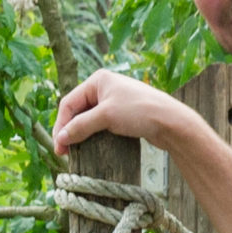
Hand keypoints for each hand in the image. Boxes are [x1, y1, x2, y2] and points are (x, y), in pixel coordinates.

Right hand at [53, 70, 181, 153]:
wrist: (172, 122)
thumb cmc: (140, 111)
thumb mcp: (106, 116)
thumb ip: (81, 126)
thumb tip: (61, 138)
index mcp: (98, 80)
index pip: (69, 102)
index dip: (61, 125)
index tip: (60, 146)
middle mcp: (105, 88)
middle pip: (77, 111)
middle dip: (69, 130)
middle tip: (65, 152)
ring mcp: (114, 101)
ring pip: (89, 119)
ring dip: (80, 134)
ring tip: (75, 151)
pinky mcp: (122, 115)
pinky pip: (101, 125)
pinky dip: (93, 135)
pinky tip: (91, 146)